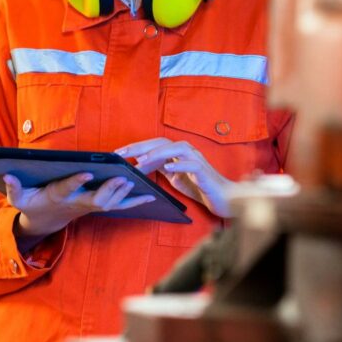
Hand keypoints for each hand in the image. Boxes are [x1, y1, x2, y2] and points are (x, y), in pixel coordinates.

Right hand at [5, 172, 155, 238]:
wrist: (46, 220)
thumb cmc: (33, 204)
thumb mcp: (19, 198)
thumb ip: (15, 188)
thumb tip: (7, 175)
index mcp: (58, 196)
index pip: (68, 189)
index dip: (76, 182)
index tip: (86, 173)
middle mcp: (78, 203)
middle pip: (96, 200)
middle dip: (109, 190)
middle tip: (122, 178)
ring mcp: (90, 206)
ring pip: (110, 203)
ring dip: (124, 193)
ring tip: (137, 180)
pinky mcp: (100, 205)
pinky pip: (120, 205)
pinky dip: (135, 201)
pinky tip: (151, 195)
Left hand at [116, 138, 234, 217]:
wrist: (223, 198)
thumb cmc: (200, 187)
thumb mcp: (175, 178)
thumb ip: (162, 169)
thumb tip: (140, 166)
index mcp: (178, 154)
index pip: (155, 145)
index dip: (136, 147)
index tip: (118, 153)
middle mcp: (187, 152)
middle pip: (162, 143)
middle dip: (141, 147)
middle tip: (123, 154)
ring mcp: (197, 159)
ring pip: (177, 149)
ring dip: (158, 153)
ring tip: (143, 160)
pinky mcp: (204, 171)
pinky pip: (191, 164)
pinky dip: (179, 164)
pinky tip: (168, 168)